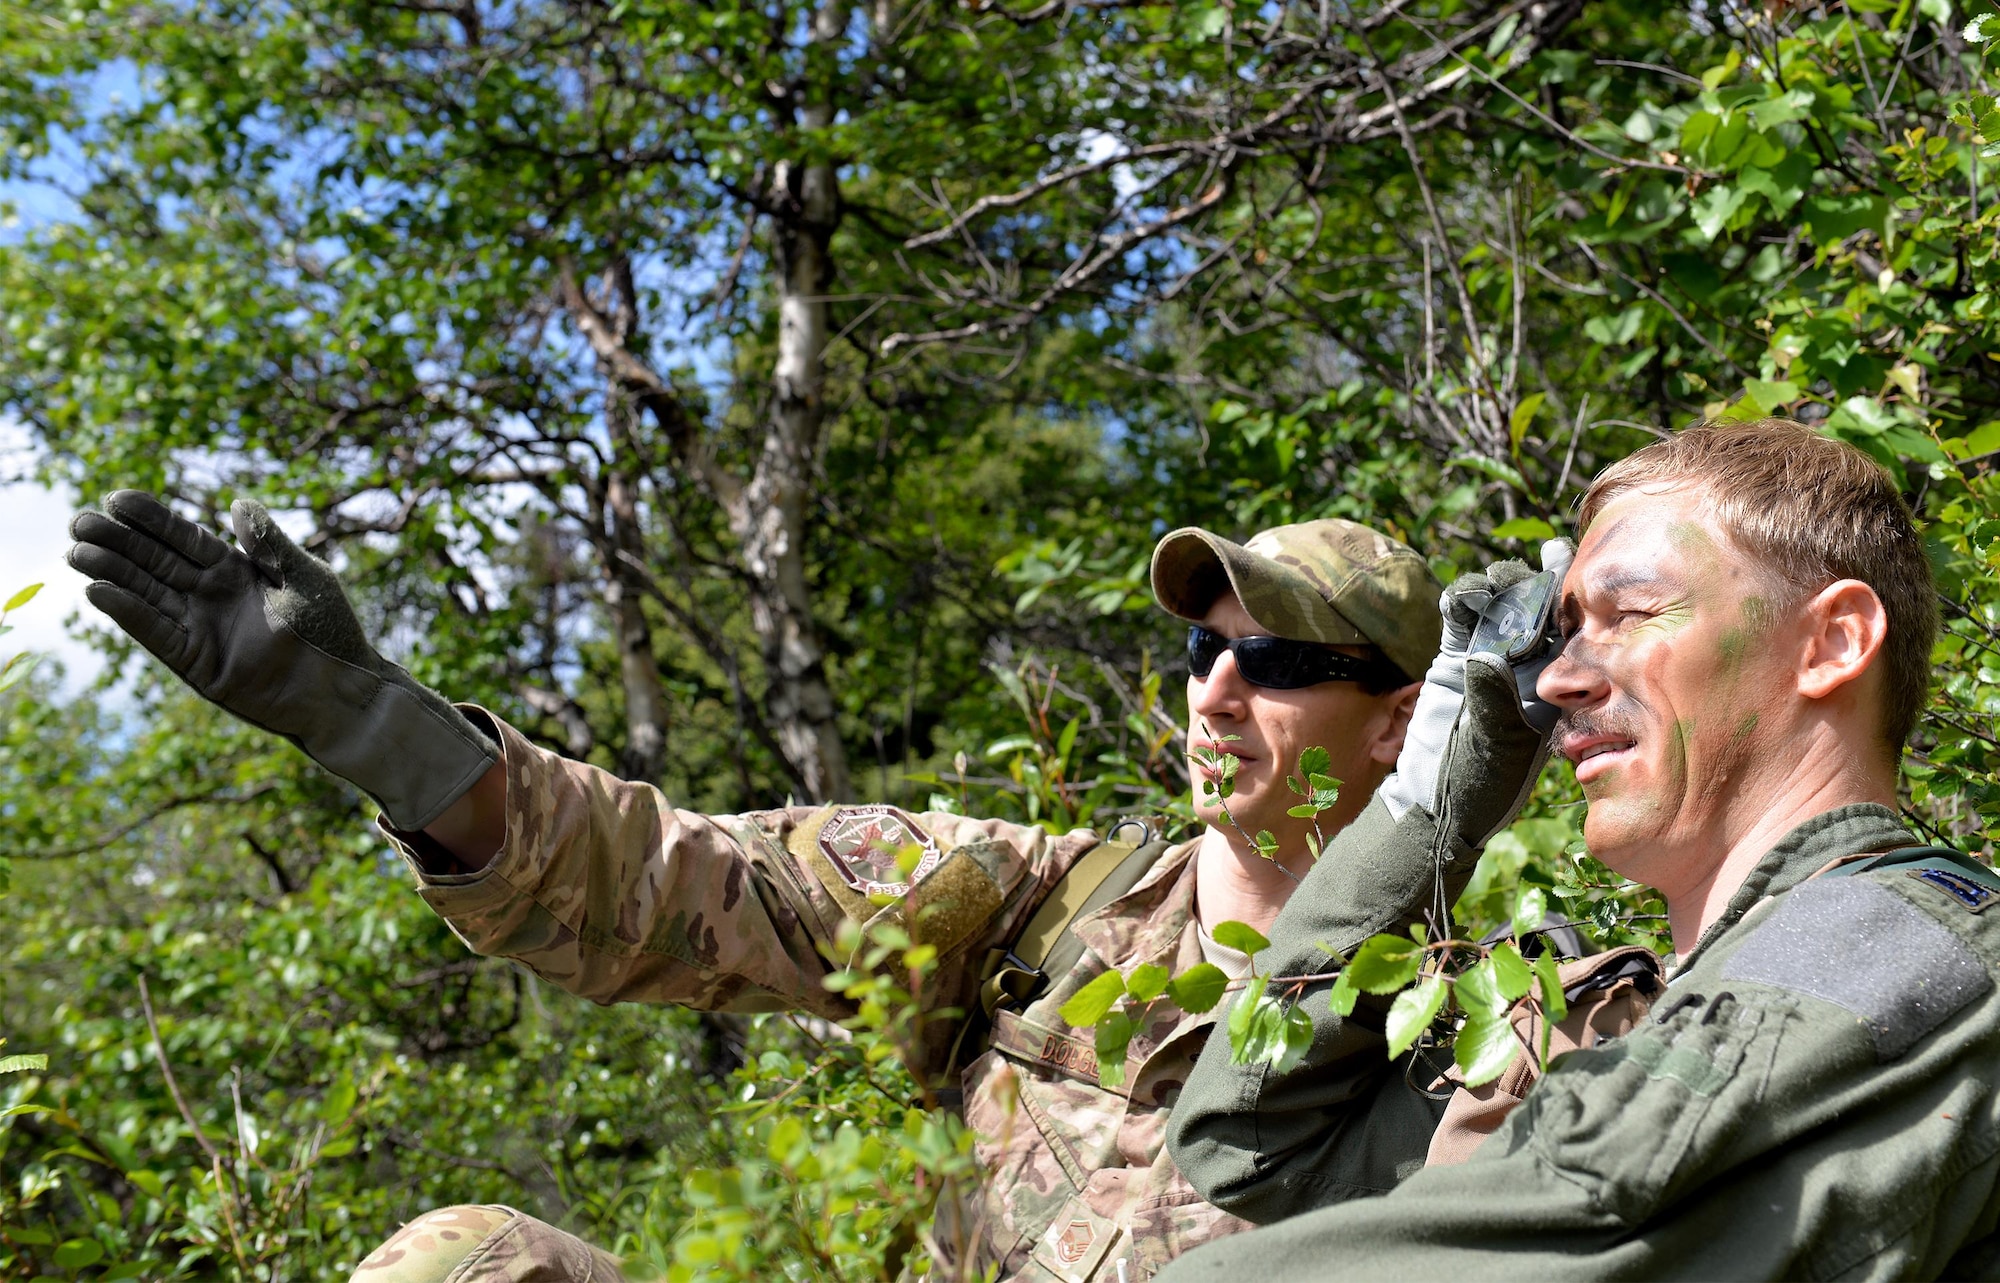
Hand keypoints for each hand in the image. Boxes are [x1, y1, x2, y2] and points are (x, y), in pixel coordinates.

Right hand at [68, 491, 497, 830]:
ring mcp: (201, 628)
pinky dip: (128, 613)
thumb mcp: (306, 579)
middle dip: (118, 541)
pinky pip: (155, 633)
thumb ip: (270, 545)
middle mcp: (212, 595)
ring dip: (112, 573)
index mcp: (238, 569)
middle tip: (79, 520)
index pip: (186, 537)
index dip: (152, 519)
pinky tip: (98, 592)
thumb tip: (238, 503)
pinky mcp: (195, 662)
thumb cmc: (333, 633)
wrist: (340, 691)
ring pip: (146, 593)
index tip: (116, 498)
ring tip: (75, 551)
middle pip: (155, 561)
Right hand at [1378, 540, 1573, 851]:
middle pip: (1533, 609)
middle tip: (1523, 572)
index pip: (1570, 633)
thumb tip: (1488, 657)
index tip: (1569, 563)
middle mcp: (1527, 668)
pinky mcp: (1452, 660)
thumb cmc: (1478, 787)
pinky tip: (1459, 596)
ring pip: (1497, 606)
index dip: (1571, 597)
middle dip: (1529, 584)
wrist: (1432, 803)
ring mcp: (1488, 660)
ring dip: (1494, 588)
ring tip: (1489, 586)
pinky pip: (1458, 619)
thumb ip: (1493, 703)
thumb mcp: (1494, 750)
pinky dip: (1459, 601)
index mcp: (1556, 688)